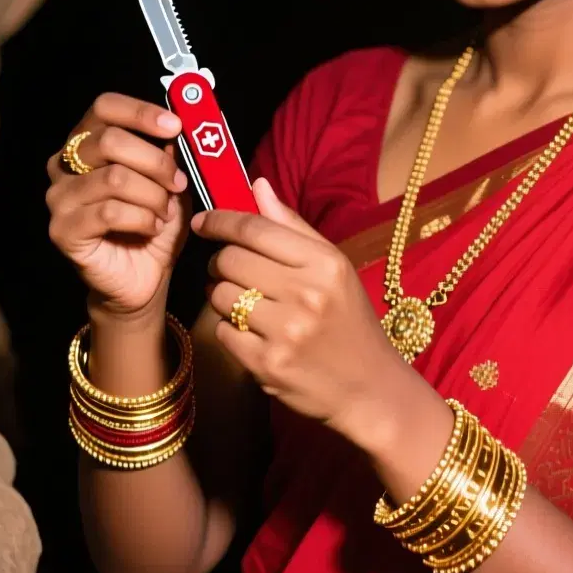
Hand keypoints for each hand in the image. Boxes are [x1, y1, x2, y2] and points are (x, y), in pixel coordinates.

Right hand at [46, 93, 190, 316]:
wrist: (142, 279)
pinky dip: (142, 219)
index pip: (104, 107)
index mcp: (88, 143)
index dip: (140, 112)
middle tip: (178, 183)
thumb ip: (171, 153)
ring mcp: (59, 197)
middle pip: (110, 140)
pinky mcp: (62, 229)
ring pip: (114, 178)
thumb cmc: (153, 225)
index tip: (175, 126)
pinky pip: (109, 212)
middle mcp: (64, 165)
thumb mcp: (170, 184)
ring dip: (152, 196)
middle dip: (156, 162)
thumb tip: (180, 126)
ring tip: (164, 213)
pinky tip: (152, 228)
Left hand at [193, 178, 409, 440]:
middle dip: (221, 263)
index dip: (220, 221)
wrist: (369, 387)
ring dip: (222, 297)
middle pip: (230, 261)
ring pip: (220, 296)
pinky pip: (223, 333)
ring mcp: (287, 332)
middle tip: (229, 271)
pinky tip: (252, 333)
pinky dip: (230, 330)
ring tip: (244, 304)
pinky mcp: (268, 365)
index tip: (203, 222)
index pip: (254, 229)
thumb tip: (257, 186)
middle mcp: (307, 295)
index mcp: (325, 264)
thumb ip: (293, 227)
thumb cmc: (349, 321)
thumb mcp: (334, 268)